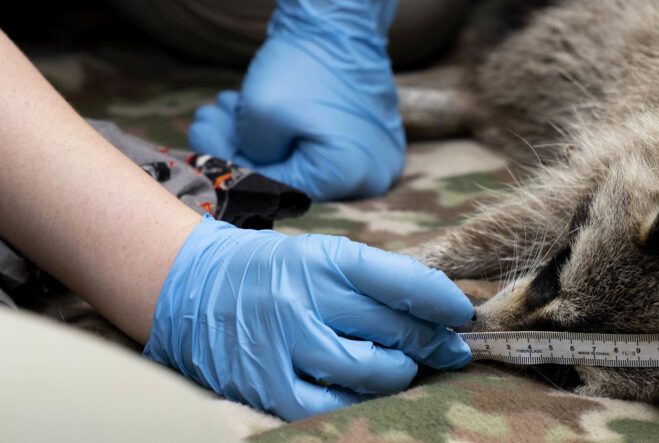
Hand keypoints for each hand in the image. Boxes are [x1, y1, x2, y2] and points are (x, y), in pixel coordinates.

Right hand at [144, 217, 473, 420]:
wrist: (195, 287)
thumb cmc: (275, 271)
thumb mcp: (324, 255)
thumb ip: (377, 279)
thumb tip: (441, 312)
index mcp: (325, 258)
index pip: (401, 279)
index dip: (441, 301)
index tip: (462, 314)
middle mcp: (306, 298)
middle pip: (393, 328)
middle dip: (431, 342)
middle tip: (448, 349)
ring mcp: (284, 344)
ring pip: (370, 370)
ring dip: (400, 372)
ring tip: (404, 366)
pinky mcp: (266, 384)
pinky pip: (331, 404)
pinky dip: (359, 399)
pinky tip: (366, 388)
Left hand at [189, 0, 406, 200]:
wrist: (341, 16)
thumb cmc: (306, 62)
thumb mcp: (261, 113)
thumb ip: (248, 154)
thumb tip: (245, 162)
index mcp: (348, 173)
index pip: (276, 185)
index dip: (232, 164)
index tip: (199, 140)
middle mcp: (370, 174)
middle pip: (291, 175)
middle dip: (241, 148)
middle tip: (207, 120)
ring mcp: (374, 154)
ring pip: (301, 159)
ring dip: (256, 137)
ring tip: (224, 107)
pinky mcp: (368, 136)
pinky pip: (320, 145)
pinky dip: (283, 130)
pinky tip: (249, 107)